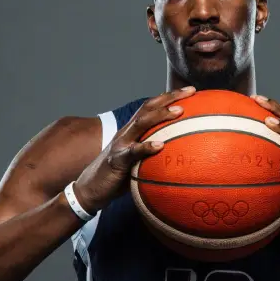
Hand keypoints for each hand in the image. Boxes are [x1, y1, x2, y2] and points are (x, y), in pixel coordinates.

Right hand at [73, 86, 195, 212]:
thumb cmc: (117, 177)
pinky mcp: (117, 160)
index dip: (169, 96)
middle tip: (191, 91)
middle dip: (170, 97)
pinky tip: (160, 145)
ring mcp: (120, 144)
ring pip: (141, 123)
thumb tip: (180, 156)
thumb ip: (153, 154)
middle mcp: (126, 132)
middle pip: (148, 108)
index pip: (151, 107)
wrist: (88, 190)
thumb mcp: (137, 161)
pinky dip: (146, 147)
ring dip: (160, 115)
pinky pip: (133, 152)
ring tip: (179, 111)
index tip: (191, 90)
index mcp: (132, 131)